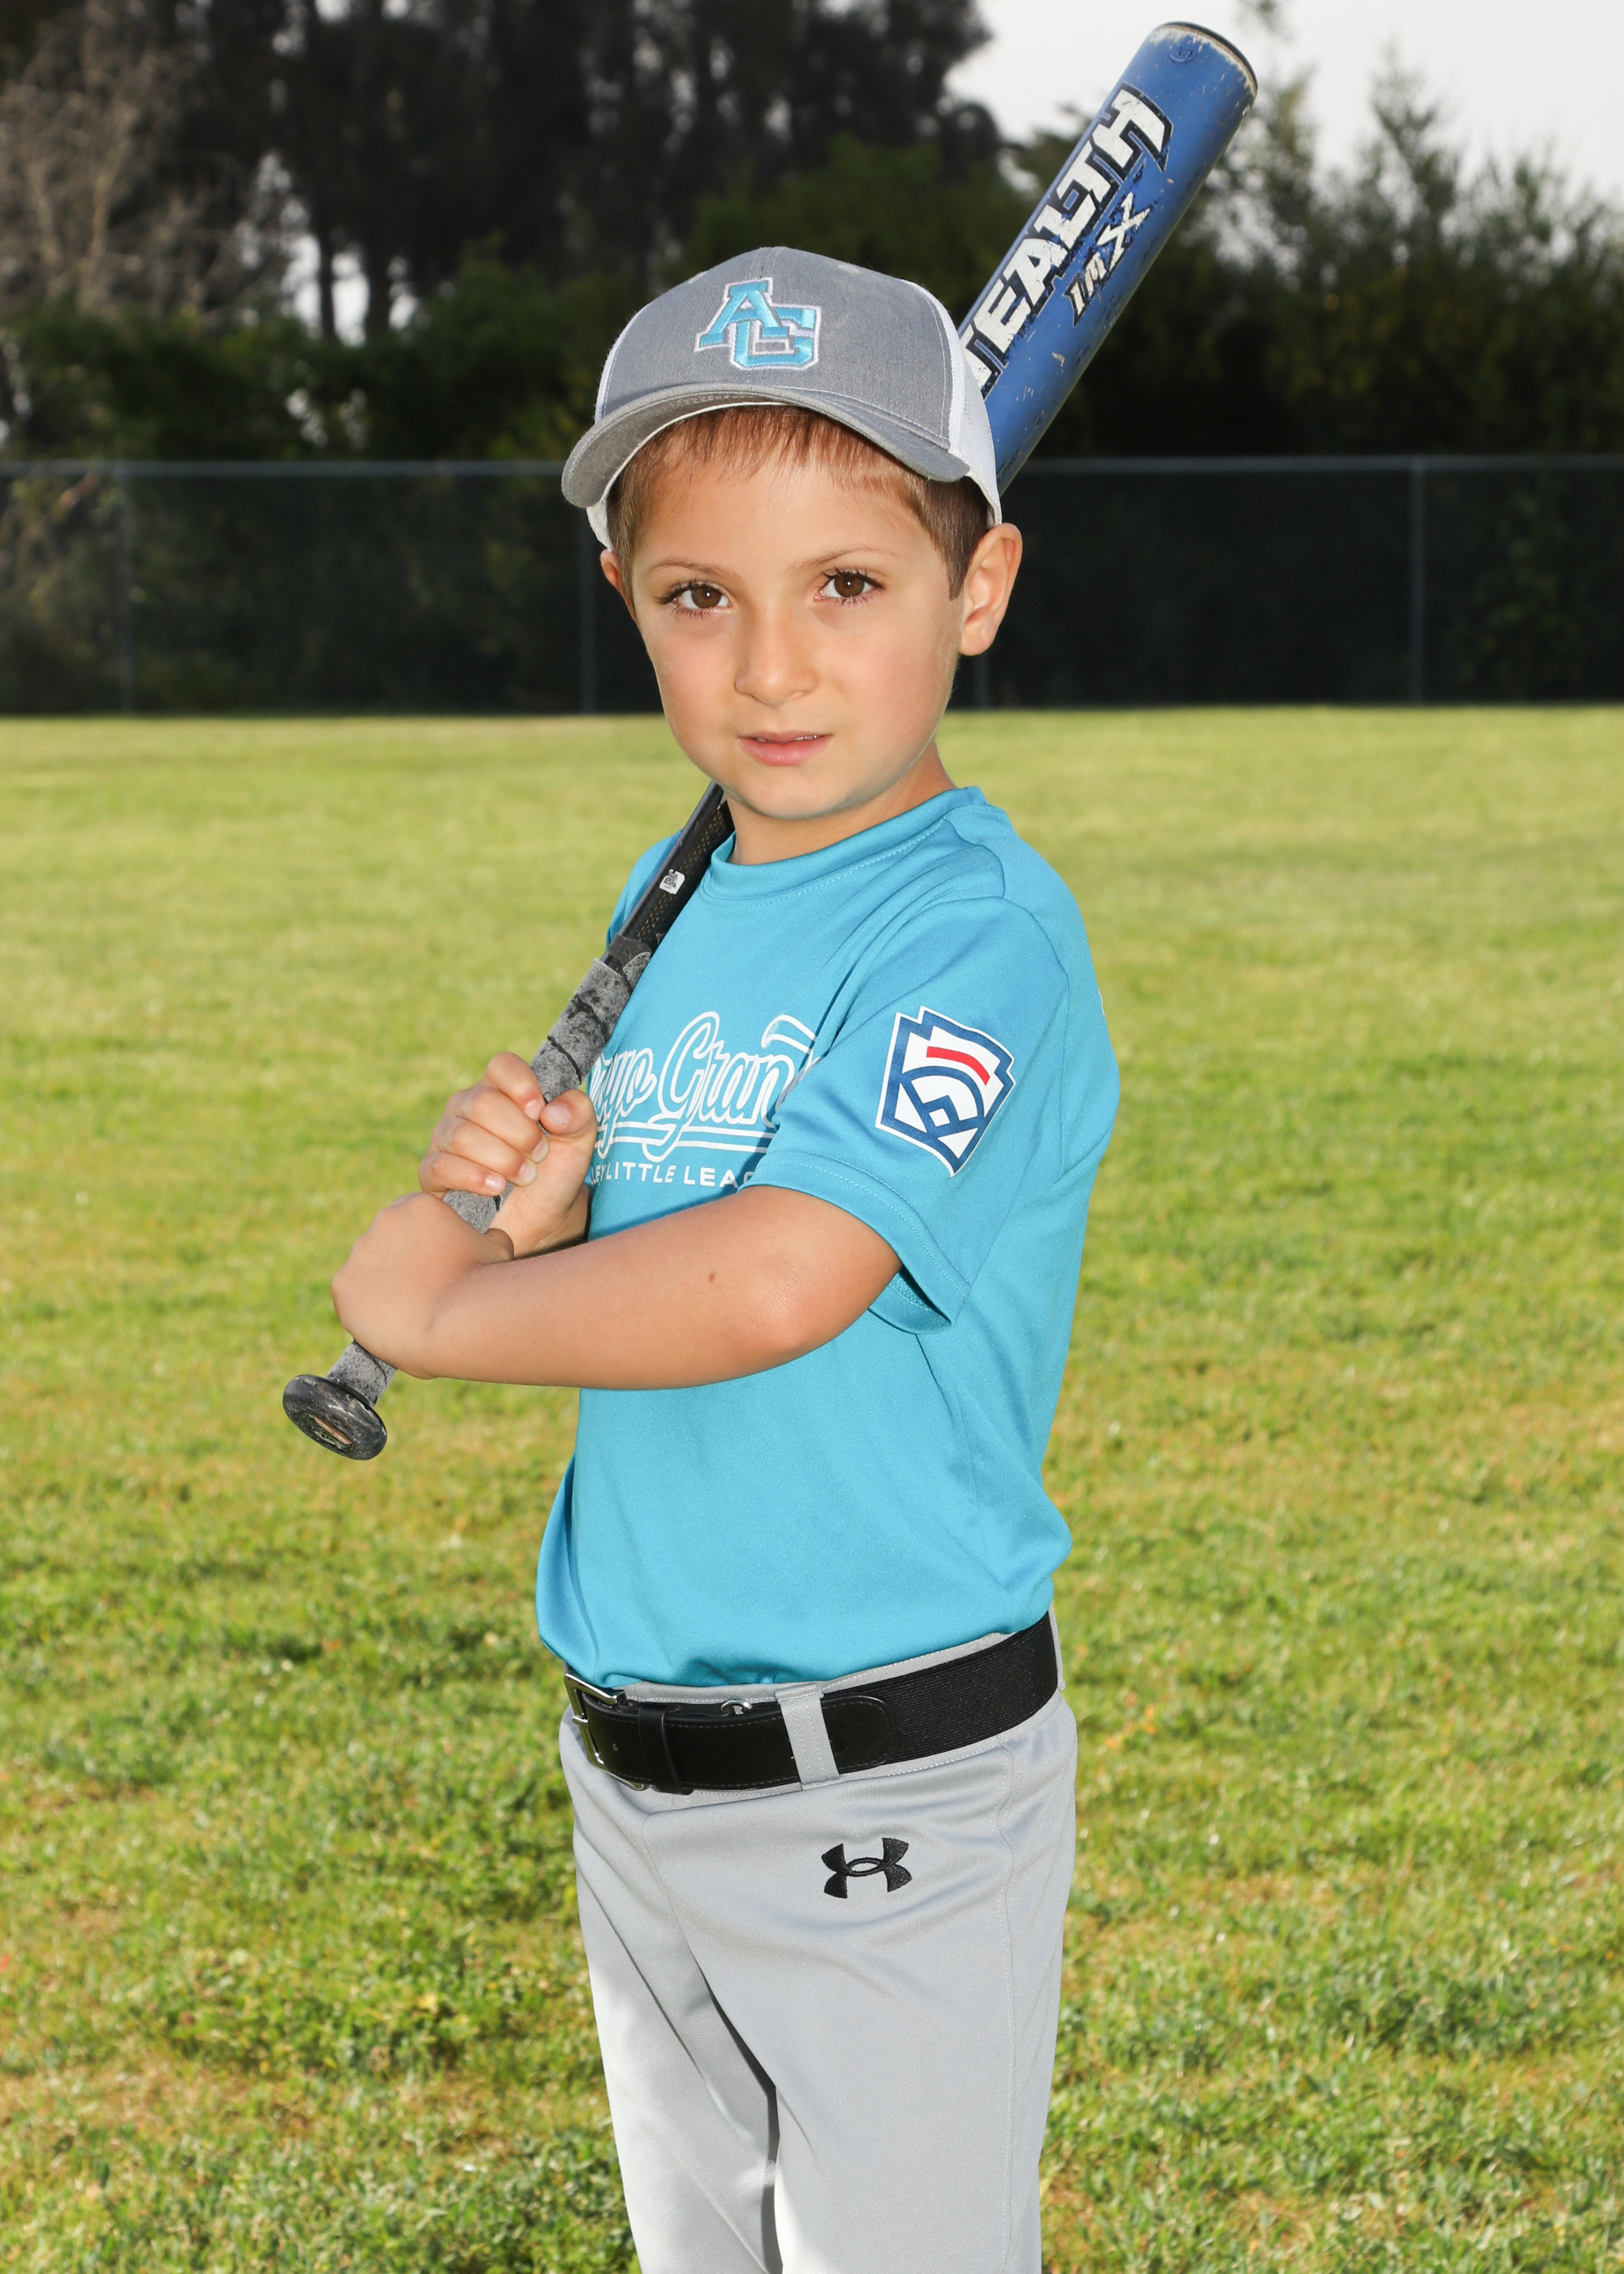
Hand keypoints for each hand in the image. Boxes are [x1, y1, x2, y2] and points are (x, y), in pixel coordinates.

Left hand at [332, 1191, 495, 1375]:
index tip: (431, 1265)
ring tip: (408, 1312)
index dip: (420, 1244)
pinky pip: (351, 1298)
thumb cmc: (484, 1284)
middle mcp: (383, 1220)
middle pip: (384, 1241)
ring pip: (367, 1270)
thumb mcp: (498, 1248)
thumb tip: (493, 1236)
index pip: (409, 1218)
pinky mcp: (343, 1286)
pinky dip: (365, 1310)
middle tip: (421, 1291)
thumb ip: (489, 1236)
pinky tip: (390, 1323)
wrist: (458, 1322)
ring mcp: (360, 1253)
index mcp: (418, 1204)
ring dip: (382, 1286)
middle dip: (399, 1263)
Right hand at [421, 1053, 597, 1256]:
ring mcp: (446, 1137)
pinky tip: (496, 1188)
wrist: (542, 1219)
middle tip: (538, 1155)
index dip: (521, 1085)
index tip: (539, 1112)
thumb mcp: (580, 1141)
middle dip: (518, 1133)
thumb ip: (578, 1114)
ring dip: (501, 1158)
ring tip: (525, 1176)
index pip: (502, 1065)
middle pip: (482, 1102)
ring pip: (462, 1135)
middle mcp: (468, 1106)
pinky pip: (441, 1166)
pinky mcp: (433, 1171)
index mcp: (502, 1089)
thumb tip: (552, 1112)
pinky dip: (473, 1177)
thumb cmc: (554, 1171)